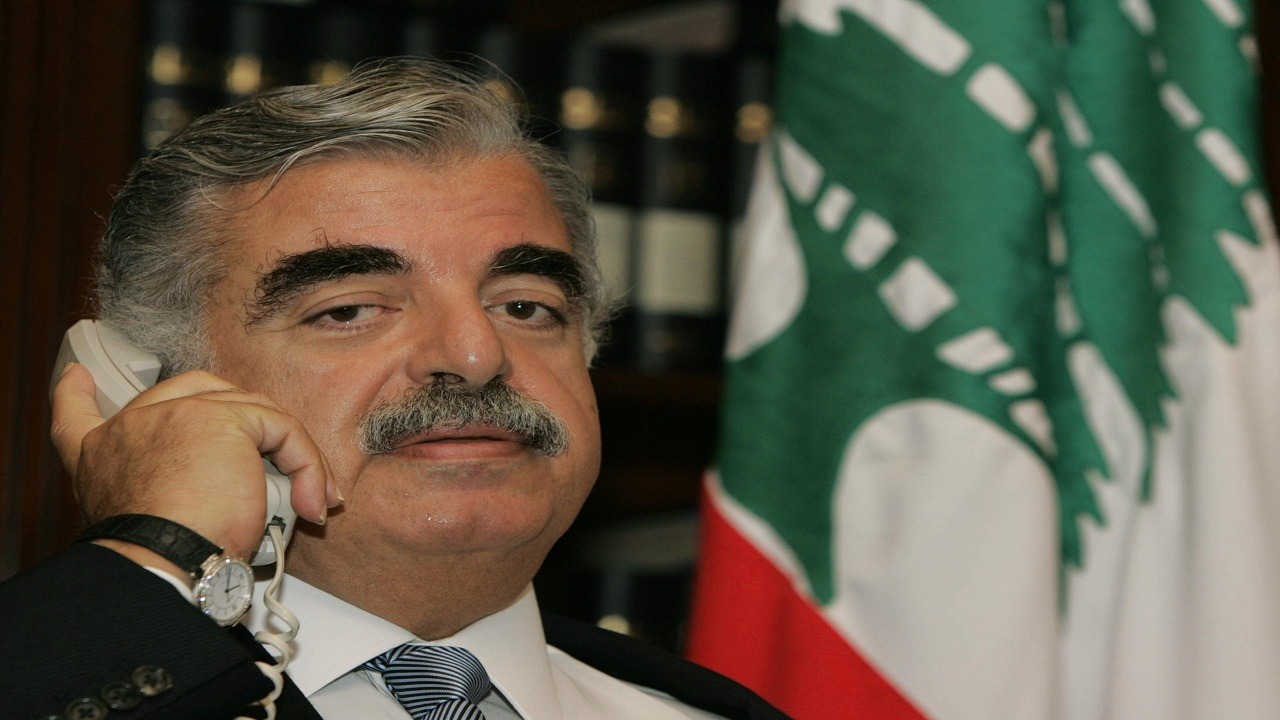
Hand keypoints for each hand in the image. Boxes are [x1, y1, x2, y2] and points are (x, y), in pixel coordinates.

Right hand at [51, 364, 340, 562]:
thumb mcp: (145, 523)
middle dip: (243, 419)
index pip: (79, 412)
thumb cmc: (160, 559)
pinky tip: (312, 500)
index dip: (76, 393)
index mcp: (103, 452)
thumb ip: (166, 492)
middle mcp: (134, 425)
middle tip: (277, 461)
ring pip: (251, 414)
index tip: (78, 378)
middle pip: (197, 395)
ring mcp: (178, 414)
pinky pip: (282, 430)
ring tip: (304, 500)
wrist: (162, 564)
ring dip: (288, 455)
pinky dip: (306, 466)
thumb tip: (224, 495)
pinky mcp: (225, 421)